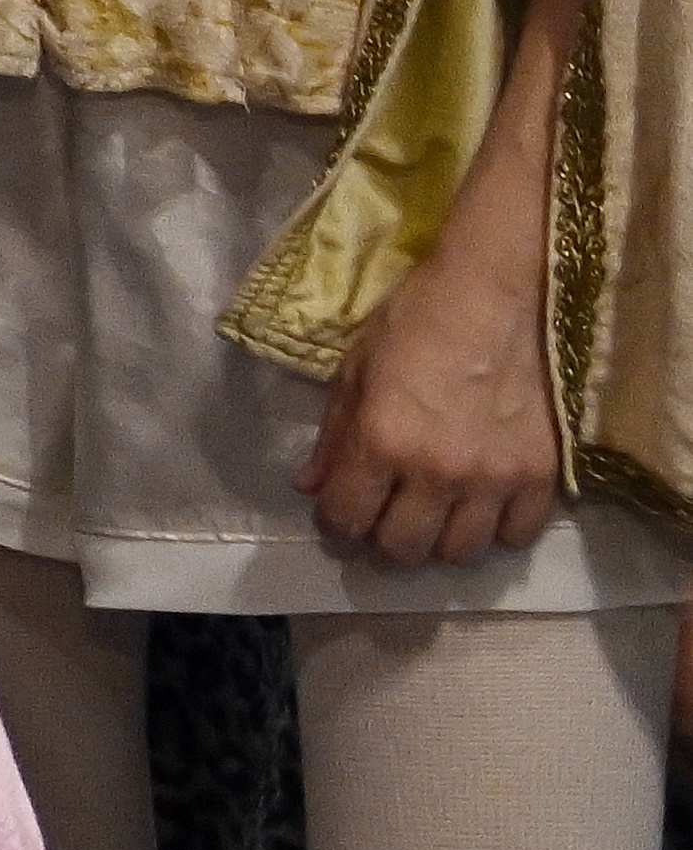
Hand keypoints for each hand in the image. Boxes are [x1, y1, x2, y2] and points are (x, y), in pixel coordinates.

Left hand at [311, 218, 564, 564]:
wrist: (494, 295)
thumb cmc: (414, 322)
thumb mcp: (355, 371)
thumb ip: (333, 436)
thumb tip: (309, 488)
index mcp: (381, 442)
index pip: (348, 518)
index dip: (336, 522)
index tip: (340, 512)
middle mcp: (436, 472)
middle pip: (403, 549)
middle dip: (382, 539)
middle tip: (384, 516)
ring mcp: (492, 479)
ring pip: (458, 553)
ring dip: (437, 542)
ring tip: (433, 515)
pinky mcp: (540, 476)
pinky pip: (517, 536)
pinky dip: (495, 532)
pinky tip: (482, 508)